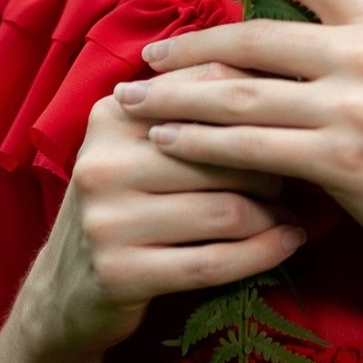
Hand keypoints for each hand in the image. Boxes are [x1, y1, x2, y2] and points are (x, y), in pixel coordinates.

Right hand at [11, 62, 307, 362]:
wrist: (65, 290)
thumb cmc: (129, 201)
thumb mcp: (144, 144)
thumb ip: (194, 106)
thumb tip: (283, 72)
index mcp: (114, 113)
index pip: (208, 87)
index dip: (263, 101)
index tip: (297, 114)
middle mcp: (104, 160)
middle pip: (222, 152)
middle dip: (272, 167)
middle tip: (298, 175)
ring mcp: (107, 219)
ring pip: (225, 210)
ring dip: (272, 215)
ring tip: (292, 213)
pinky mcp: (119, 273)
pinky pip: (213, 262)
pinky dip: (262, 253)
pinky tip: (287, 243)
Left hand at [119, 0, 362, 290]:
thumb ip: (345, 35)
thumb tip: (266, 18)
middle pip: (251, 36)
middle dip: (187, 46)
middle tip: (144, 58)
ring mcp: (357, 104)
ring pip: (239, 94)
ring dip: (176, 99)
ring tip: (134, 100)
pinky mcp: (342, 159)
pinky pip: (249, 147)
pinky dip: (199, 144)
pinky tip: (167, 142)